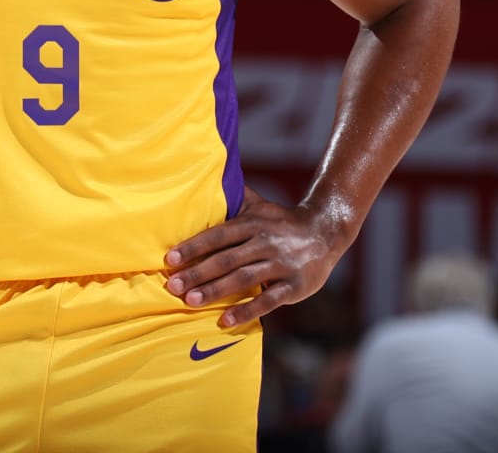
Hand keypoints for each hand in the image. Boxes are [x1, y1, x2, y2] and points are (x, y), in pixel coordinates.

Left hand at [164, 187, 346, 328]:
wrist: (327, 231)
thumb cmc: (283, 221)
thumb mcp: (260, 205)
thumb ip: (235, 197)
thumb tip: (206, 176)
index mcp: (253, 223)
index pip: (217, 235)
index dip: (193, 246)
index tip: (170, 259)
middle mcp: (265, 242)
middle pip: (226, 259)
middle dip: (197, 273)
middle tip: (172, 287)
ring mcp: (281, 264)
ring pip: (243, 279)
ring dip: (215, 291)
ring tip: (190, 302)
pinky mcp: (294, 285)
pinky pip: (268, 300)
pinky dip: (247, 310)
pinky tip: (226, 320)